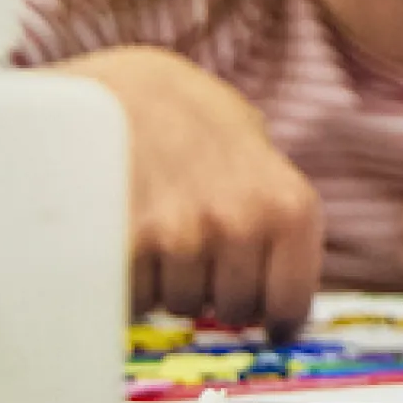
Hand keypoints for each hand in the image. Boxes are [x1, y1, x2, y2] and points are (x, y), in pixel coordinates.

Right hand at [50, 46, 322, 328]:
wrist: (111, 84)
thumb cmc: (189, 113)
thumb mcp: (258, 149)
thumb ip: (274, 209)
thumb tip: (285, 287)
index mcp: (289, 206)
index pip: (291, 304)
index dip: (273, 313)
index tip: (266, 318)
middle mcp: (242, 225)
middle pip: (232, 310)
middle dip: (214, 290)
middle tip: (191, 246)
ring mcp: (180, 238)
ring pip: (177, 306)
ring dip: (166, 282)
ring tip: (152, 225)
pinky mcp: (121, 247)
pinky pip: (130, 300)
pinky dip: (124, 281)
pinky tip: (122, 237)